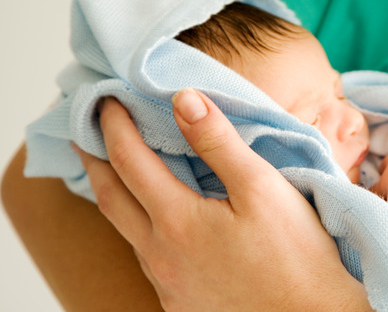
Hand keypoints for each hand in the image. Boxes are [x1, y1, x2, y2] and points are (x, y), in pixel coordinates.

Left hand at [75, 89, 369, 310]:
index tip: (108, 99)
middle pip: (109, 197)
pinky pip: (147, 258)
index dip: (114, 125)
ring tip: (120, 171)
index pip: (129, 160)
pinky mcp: (180, 302)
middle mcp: (160, 256)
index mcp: (177, 222)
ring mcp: (167, 284)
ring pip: (126, 231)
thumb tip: (184, 100)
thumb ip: (219, 142)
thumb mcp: (262, 187)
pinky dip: (140, 227)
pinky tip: (159, 221)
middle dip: (94, 160)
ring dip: (117, 195)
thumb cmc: (296, 254)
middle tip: (87, 132)